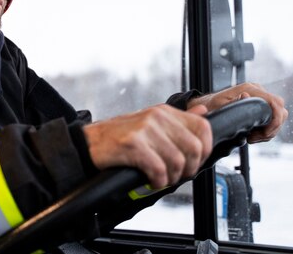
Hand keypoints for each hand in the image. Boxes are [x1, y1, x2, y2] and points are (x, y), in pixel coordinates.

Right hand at [83, 104, 211, 188]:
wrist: (87, 143)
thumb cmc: (117, 137)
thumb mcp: (149, 122)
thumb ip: (177, 119)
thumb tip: (202, 111)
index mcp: (163, 112)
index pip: (202, 127)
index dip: (205, 149)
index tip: (194, 161)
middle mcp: (156, 117)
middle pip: (194, 147)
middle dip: (189, 168)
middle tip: (176, 175)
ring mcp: (145, 129)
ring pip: (178, 161)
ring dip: (172, 178)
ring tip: (160, 179)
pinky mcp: (133, 144)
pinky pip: (159, 169)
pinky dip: (158, 181)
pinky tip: (149, 181)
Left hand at [187, 82, 287, 142]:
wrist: (207, 106)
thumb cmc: (211, 106)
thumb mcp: (219, 106)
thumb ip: (233, 103)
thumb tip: (246, 95)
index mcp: (250, 89)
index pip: (275, 103)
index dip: (275, 121)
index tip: (264, 133)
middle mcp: (257, 91)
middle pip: (280, 110)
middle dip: (272, 128)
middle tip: (255, 137)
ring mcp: (260, 98)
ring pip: (278, 116)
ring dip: (269, 131)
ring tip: (252, 137)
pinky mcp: (259, 105)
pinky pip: (272, 119)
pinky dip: (266, 130)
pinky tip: (253, 134)